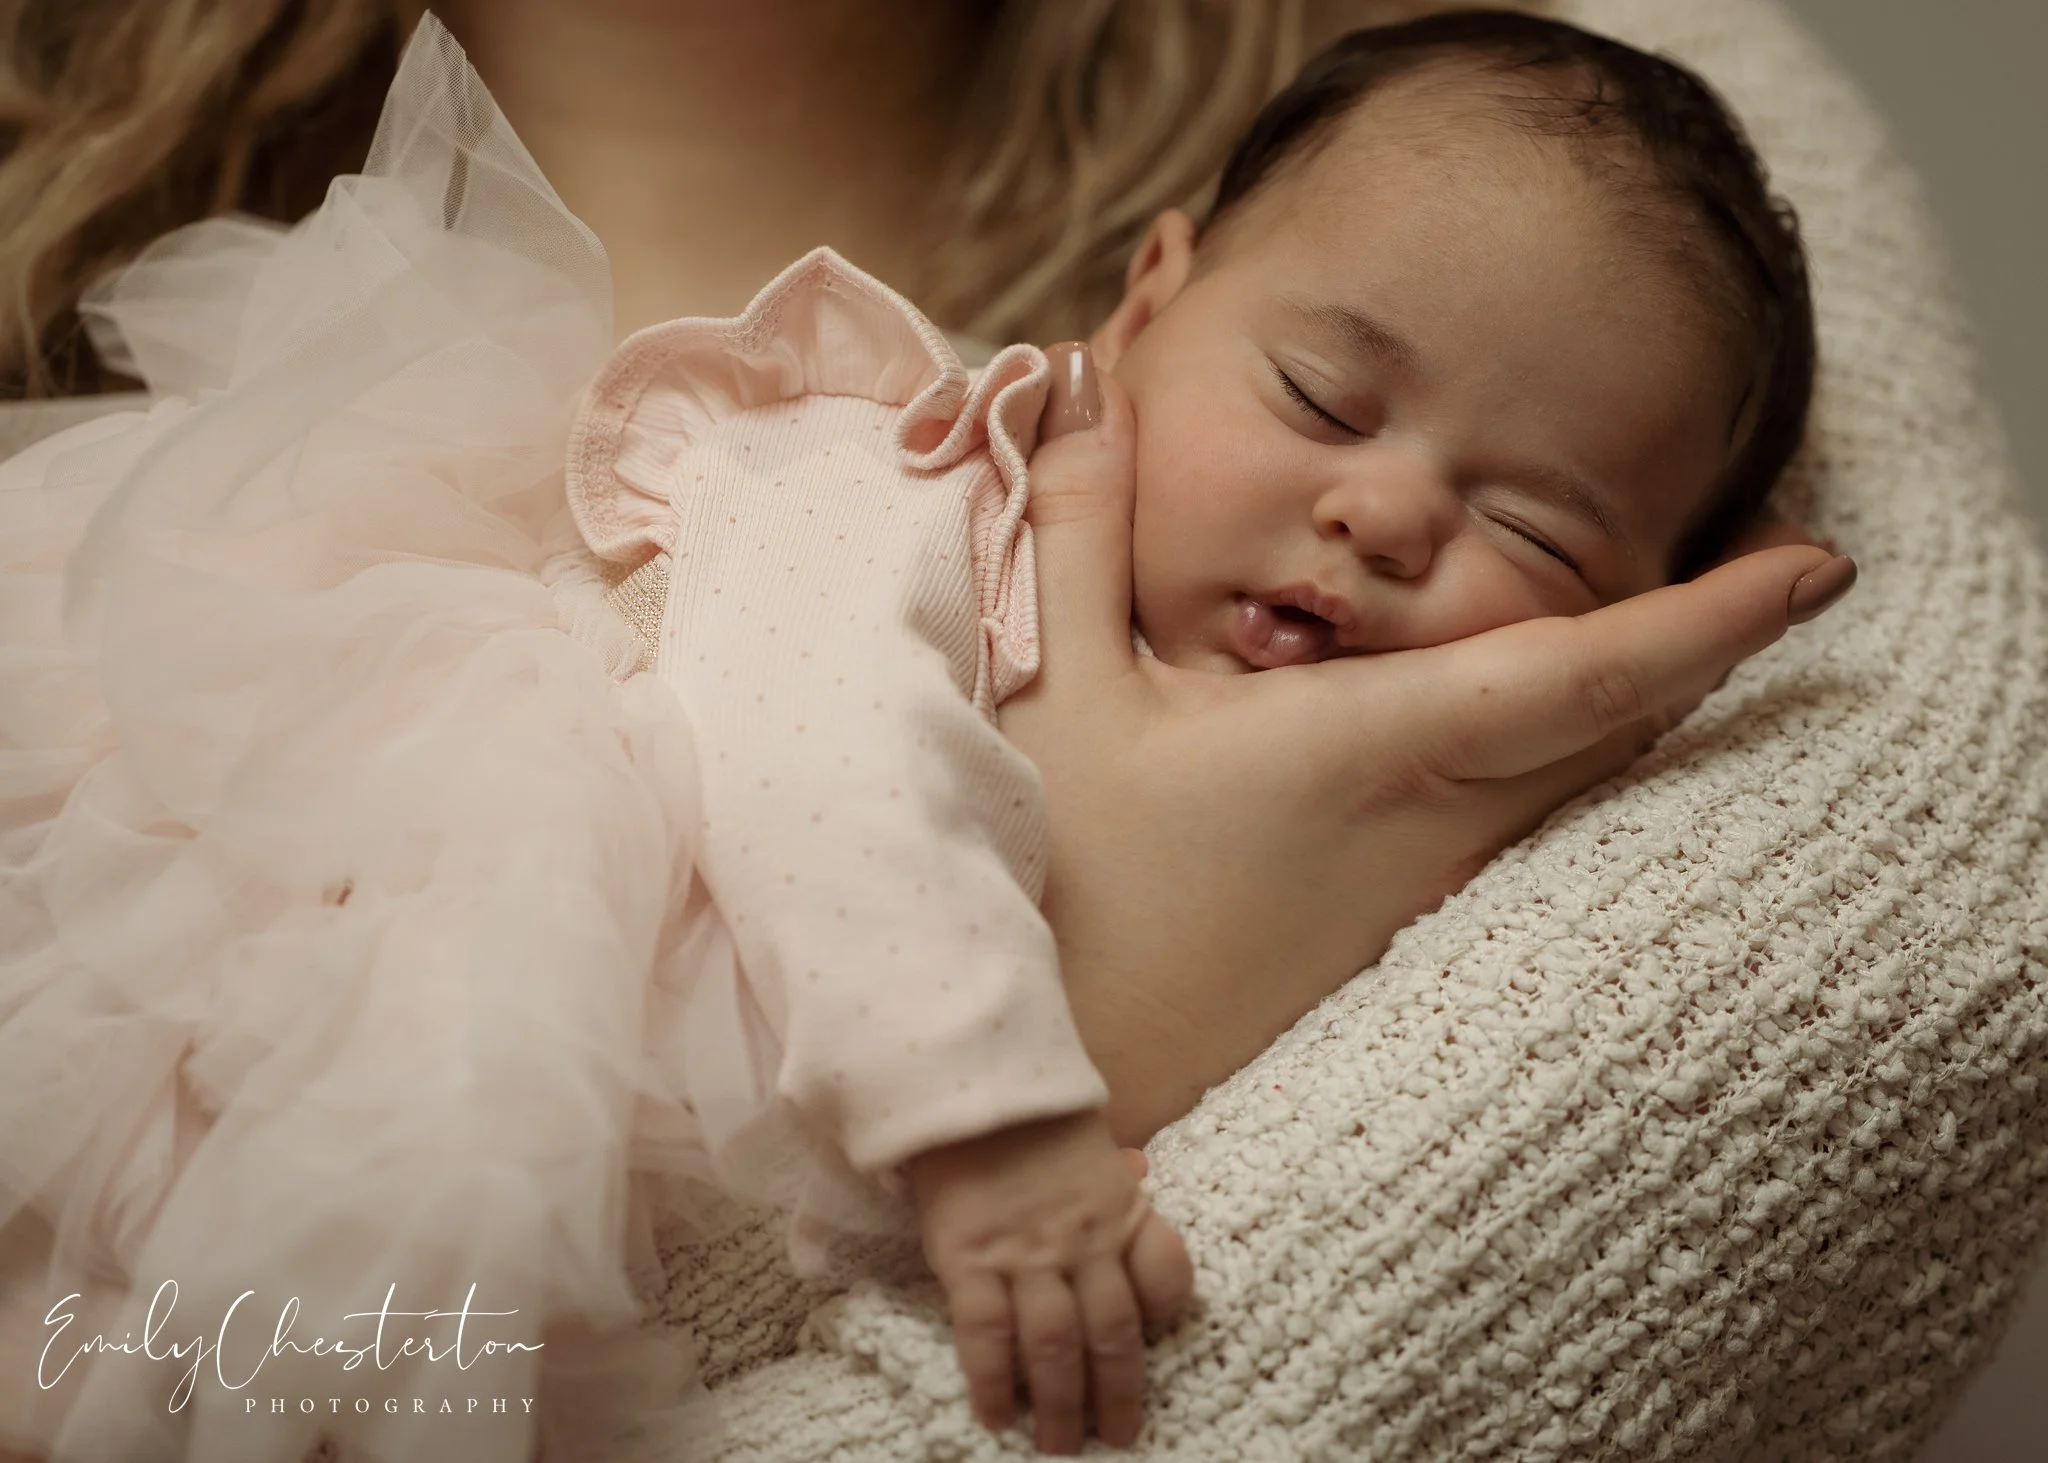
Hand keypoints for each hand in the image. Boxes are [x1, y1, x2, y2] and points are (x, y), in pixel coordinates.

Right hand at [903, 1112, 1193, 1454]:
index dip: (1167, 1312)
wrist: (965, 1086)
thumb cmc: (1028, 1115)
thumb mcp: (1089, 1141)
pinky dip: (992, 1379)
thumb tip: (1136, 1177)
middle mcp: (1084, 1242)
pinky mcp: (970, 1261)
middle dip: (1116, 1394)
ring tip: (1059, 1445)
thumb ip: (1112, 1177)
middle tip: (1116, 1437)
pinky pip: (986, 1333)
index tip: (1157, 1338)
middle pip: (1112, 1332)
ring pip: (1055, 1345)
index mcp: (1121, 1210)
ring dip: (1060, 1404)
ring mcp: (1026, 1255)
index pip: (1166, 1274)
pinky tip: (995, 1415)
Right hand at [1002, 343, 1856, 1145]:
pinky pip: (1521, 834)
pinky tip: (1522, 732)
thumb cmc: (1060, 888)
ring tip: (1672, 625)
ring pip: (1573, 788)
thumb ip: (1078, 531)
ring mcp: (1425, 897)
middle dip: (1703, 646)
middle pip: (1614, 731)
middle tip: (1775, 561)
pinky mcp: (1395, 938)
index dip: (1712, 618)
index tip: (1819, 565)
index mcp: (1369, 750)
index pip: (1581, 675)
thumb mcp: (1053, 694)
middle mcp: (1433, 830)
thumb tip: (1084, 386)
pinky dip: (1562, 763)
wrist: (1050, 1079)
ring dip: (1633, 704)